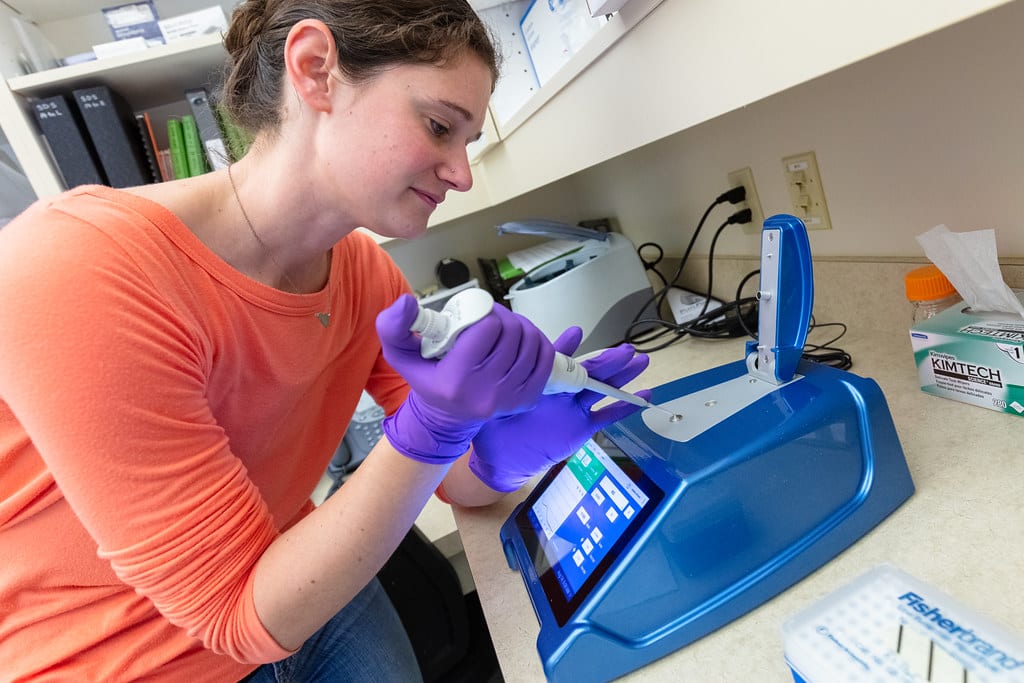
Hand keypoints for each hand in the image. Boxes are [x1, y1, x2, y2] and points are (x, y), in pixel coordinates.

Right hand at [376, 294, 554, 463]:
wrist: (447, 418)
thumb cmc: (428, 379)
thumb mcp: (400, 354)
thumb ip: (393, 327)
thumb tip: (406, 301)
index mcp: (456, 380)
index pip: (488, 329)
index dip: (485, 314)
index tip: (477, 316)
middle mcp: (485, 393)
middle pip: (513, 333)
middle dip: (504, 317)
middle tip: (492, 318)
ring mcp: (510, 399)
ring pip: (531, 343)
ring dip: (522, 327)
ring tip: (506, 328)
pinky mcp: (527, 400)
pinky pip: (545, 359)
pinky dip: (538, 343)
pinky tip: (522, 341)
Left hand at [469, 328, 650, 491]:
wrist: (502, 458)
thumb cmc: (496, 427)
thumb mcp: (496, 403)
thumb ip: (501, 385)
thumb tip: (494, 364)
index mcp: (541, 381)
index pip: (555, 359)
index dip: (566, 347)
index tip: (575, 334)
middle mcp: (561, 390)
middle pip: (588, 371)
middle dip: (607, 359)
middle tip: (626, 348)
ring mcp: (574, 408)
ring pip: (602, 389)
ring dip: (621, 376)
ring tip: (639, 361)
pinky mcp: (582, 427)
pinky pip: (607, 416)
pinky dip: (624, 407)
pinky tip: (644, 396)